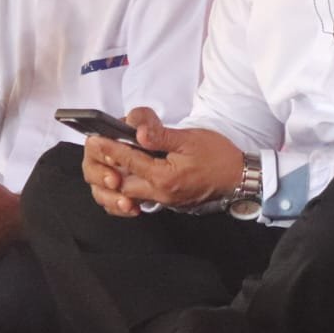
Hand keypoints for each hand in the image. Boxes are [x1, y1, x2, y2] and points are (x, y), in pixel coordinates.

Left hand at [80, 107, 244, 217]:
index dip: (109, 148)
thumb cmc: (217, 156)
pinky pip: (138, 199)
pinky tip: (121, 178)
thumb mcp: (190, 139)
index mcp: (164, 176)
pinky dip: (125, 191)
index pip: (128, 161)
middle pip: (119, 184)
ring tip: (105, 163)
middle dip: (105, 167)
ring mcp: (163, 200)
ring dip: (112, 181)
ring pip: (126, 195)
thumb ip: (161, 136)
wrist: (239, 178)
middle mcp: (160, 192)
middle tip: (96, 150)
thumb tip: (138, 131)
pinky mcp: (166, 201)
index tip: (94, 138)